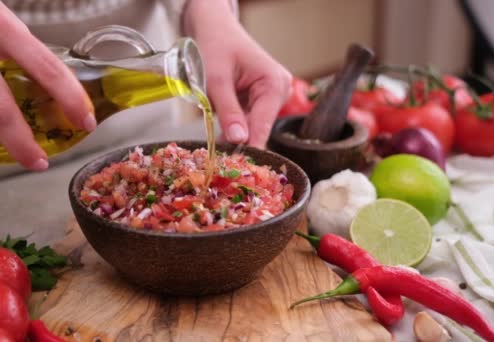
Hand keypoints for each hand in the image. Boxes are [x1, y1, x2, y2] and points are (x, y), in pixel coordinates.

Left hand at [184, 0, 291, 148]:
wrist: (214, 28)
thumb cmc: (215, 45)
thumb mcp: (216, 79)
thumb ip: (228, 111)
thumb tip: (239, 141)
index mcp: (274, 84)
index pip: (262, 127)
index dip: (247, 149)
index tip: (234, 168)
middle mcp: (279, 91)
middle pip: (258, 129)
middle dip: (237, 142)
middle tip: (217, 160)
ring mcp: (271, 97)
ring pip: (251, 127)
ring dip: (232, 133)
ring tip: (215, 143)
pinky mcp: (260, 101)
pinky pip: (247, 121)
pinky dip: (233, 126)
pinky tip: (220, 129)